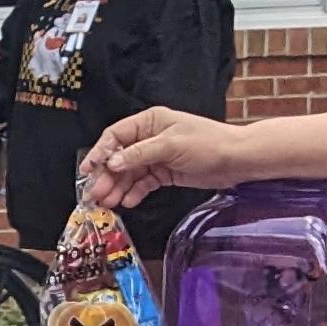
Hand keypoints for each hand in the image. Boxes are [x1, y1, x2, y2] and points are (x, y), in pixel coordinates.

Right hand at [79, 107, 257, 208]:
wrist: (238, 160)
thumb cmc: (209, 144)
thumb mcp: (171, 145)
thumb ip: (139, 154)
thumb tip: (111, 163)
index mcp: (150, 122)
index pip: (116, 136)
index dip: (100, 152)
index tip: (87, 170)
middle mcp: (150, 138)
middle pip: (119, 157)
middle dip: (107, 176)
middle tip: (95, 194)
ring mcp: (157, 156)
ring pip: (130, 173)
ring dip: (118, 188)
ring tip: (108, 203)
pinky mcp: (165, 172)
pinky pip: (144, 183)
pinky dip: (135, 192)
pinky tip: (128, 202)